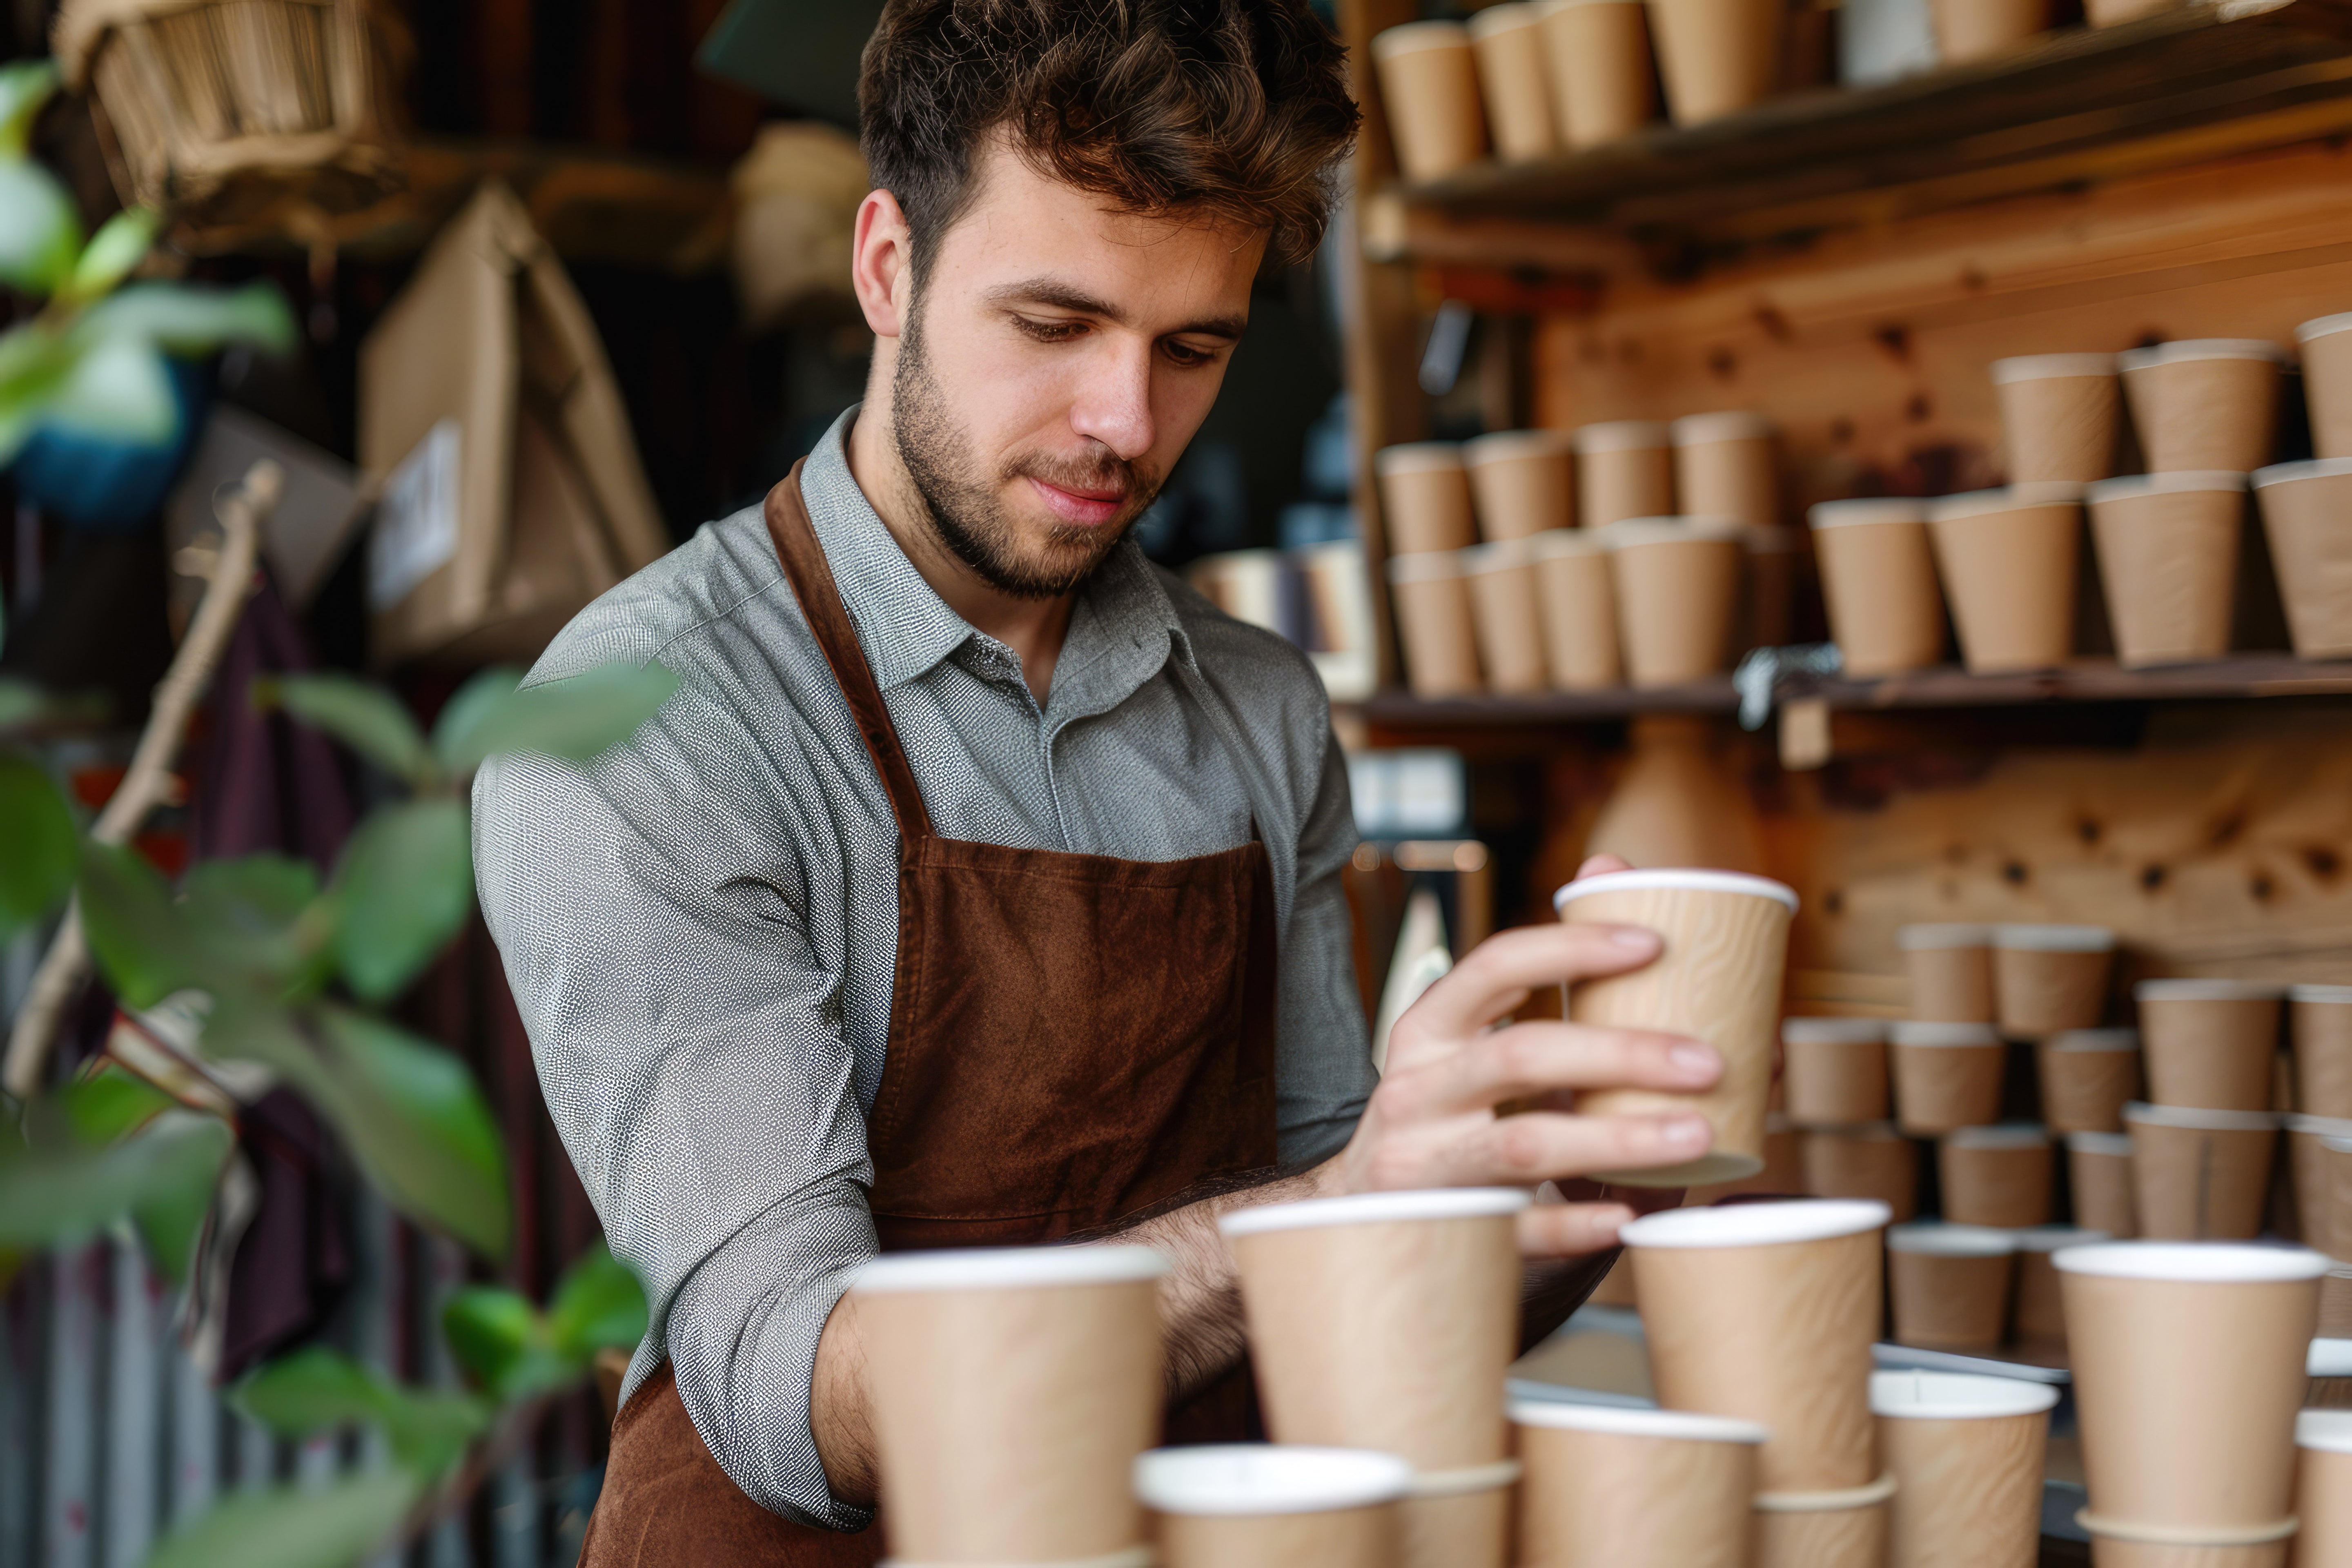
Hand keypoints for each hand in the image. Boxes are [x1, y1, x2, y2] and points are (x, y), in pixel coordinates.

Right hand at [1320, 855, 1720, 1257]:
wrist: (1357, 1220)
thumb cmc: (1447, 1116)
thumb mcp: (1472, 1043)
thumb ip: (1542, 977)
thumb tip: (1613, 871)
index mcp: (1427, 1030)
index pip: (1493, 966)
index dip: (1571, 950)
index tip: (1653, 943)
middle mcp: (1416, 1090)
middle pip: (1521, 1056)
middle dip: (1622, 1053)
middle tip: (1710, 1061)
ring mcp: (1424, 1166)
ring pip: (1525, 1144)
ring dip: (1620, 1138)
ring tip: (1700, 1135)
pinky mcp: (1442, 1234)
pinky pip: (1518, 1231)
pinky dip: (1577, 1224)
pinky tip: (1629, 1217)